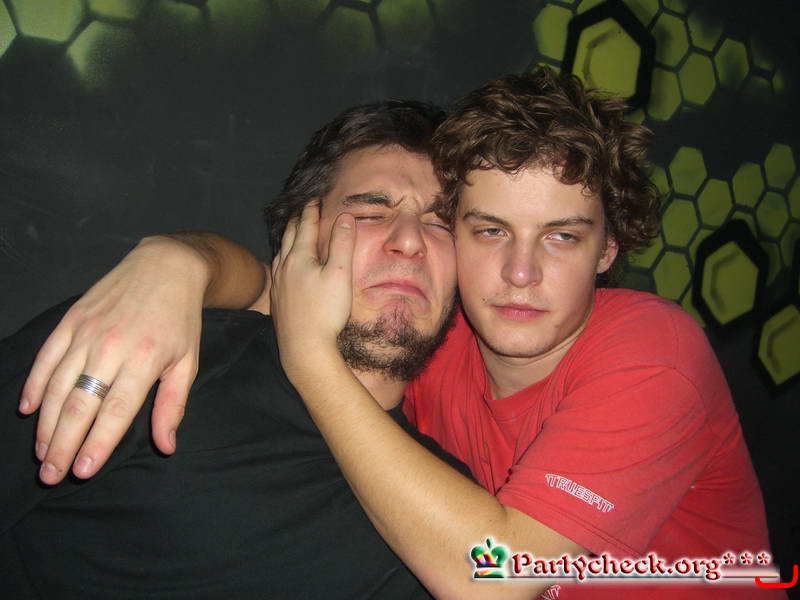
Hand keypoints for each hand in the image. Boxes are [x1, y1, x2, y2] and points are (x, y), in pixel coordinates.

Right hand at [19, 236, 206, 483]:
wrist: (166, 266)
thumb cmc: (180, 319)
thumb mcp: (188, 362)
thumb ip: (173, 405)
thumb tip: (166, 446)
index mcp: (144, 359)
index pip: (116, 410)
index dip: (97, 442)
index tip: (83, 470)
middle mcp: (111, 346)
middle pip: (80, 403)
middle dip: (63, 444)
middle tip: (52, 474)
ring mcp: (87, 332)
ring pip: (58, 385)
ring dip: (47, 422)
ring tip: (43, 452)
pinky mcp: (71, 320)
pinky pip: (46, 357)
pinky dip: (35, 384)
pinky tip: (29, 409)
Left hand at [269, 202, 355, 376]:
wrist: (304, 348)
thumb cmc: (325, 311)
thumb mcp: (340, 274)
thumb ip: (342, 243)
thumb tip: (345, 217)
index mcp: (299, 257)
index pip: (305, 226)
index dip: (311, 211)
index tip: (315, 199)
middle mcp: (284, 267)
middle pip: (289, 236)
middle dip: (297, 220)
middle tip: (304, 210)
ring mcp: (278, 284)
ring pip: (280, 252)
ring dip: (288, 239)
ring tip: (294, 233)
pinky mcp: (277, 300)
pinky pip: (278, 269)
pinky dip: (284, 258)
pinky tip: (286, 267)